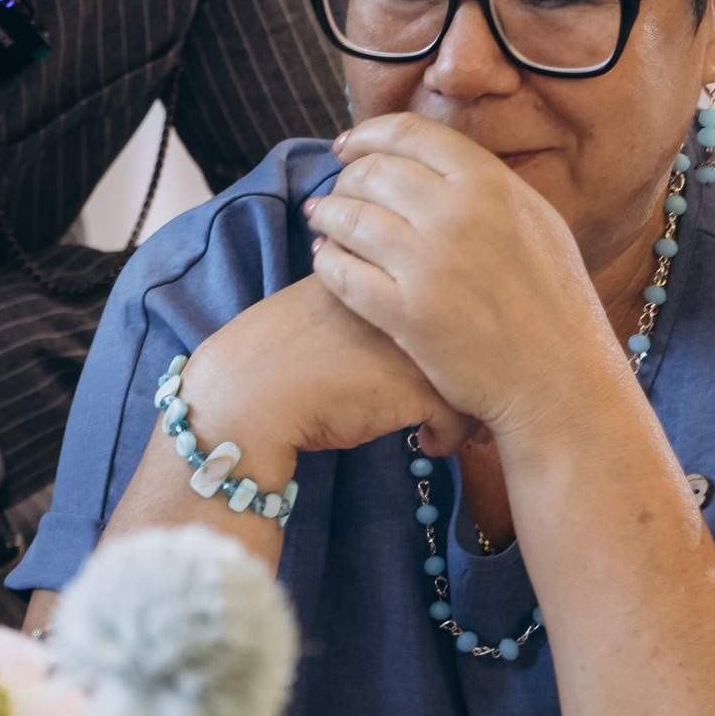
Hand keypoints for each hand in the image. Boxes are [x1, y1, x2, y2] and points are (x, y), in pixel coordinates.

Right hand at [107, 273, 474, 554]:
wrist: (244, 396)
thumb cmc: (271, 360)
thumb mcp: (318, 310)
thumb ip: (357, 302)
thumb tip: (386, 326)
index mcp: (374, 271)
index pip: (436, 289)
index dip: (447, 327)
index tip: (446, 356)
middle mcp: (401, 298)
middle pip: (463, 327)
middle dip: (470, 366)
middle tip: (470, 392)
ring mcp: (412, 340)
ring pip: (470, 372)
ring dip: (468, 404)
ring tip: (461, 428)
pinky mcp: (415, 384)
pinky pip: (460, 415)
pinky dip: (450, 436)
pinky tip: (428, 444)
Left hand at [302, 113, 621, 439]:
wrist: (561, 380)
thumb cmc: (554, 303)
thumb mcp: (536, 222)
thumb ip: (485, 187)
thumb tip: (432, 159)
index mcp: (492, 184)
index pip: (410, 133)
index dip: (367, 135)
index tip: (347, 147)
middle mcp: (458, 215)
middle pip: (372, 171)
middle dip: (345, 179)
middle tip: (336, 193)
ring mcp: (430, 265)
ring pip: (348, 218)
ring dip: (326, 215)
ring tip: (321, 221)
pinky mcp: (406, 314)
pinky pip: (341, 273)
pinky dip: (326, 261)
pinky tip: (326, 260)